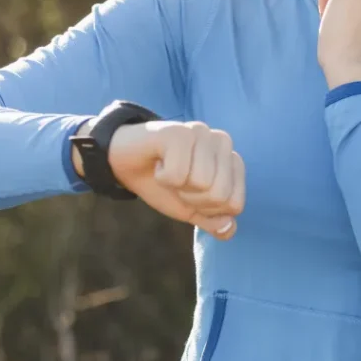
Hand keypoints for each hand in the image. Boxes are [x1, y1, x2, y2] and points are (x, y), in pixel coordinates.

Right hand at [104, 120, 245, 239]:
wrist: (125, 163)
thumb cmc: (161, 183)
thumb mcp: (190, 208)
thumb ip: (213, 220)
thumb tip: (229, 228)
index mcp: (232, 159)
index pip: (235, 204)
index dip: (208, 209)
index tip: (190, 193)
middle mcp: (222, 141)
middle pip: (220, 195)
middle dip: (192, 198)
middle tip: (176, 181)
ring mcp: (201, 132)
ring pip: (203, 183)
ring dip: (177, 187)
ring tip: (167, 171)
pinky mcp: (178, 132)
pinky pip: (178, 174)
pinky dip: (162, 178)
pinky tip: (157, 163)